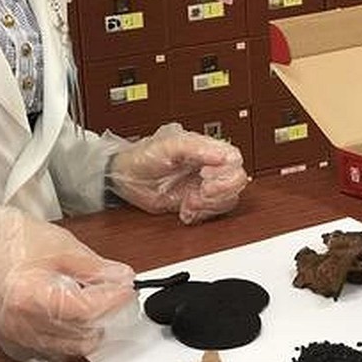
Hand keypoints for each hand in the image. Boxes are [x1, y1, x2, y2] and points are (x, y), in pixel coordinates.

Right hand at [0, 206, 134, 361]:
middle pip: (79, 332)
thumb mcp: (62, 246)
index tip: (128, 289)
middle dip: (105, 314)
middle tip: (116, 294)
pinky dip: (70, 338)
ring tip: (96, 303)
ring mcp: (15, 336)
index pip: (84, 309)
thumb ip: (95, 268)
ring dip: (90, 329)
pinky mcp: (14, 342)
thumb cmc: (15, 241)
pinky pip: (53, 351)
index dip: (112, 300)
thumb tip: (123, 280)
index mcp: (29, 294)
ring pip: (69, 347)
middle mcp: (20, 322)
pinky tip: (76, 318)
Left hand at [107, 123, 248, 224]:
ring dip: (209, 205)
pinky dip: (200, 215)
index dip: (226, 171)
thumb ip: (196, 147)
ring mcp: (202, 185)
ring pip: (228, 199)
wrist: (124, 179)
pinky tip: (185, 211)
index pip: (234, 158)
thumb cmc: (142, 156)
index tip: (205, 176)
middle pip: (237, 180)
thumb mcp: (168, 145)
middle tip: (200, 192)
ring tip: (189, 202)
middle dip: (220, 191)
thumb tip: (222, 155)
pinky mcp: (195, 202)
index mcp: (205, 148)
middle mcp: (208, 166)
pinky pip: (212, 212)